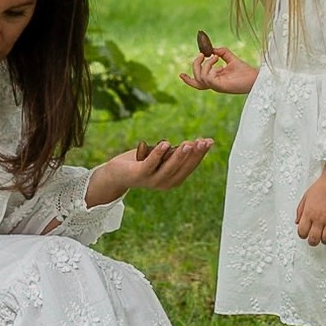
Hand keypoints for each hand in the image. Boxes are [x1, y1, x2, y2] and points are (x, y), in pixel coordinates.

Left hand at [84, 137, 213, 207]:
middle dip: (194, 154)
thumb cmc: (141, 162)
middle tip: (202, 141)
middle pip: (182, 168)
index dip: (200, 154)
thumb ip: (174, 154)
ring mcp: (152, 181)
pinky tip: (166, 143)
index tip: (208, 142)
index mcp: (173, 180)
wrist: (116, 173)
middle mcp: (164, 183)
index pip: (190, 167)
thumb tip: (194, 143)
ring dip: (179, 156)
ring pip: (168, 168)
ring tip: (188, 143)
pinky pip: (150, 164)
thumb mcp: (162, 157)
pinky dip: (158, 154)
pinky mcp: (139, 175)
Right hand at [177, 45, 257, 94]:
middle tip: (202, 55)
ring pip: (201, 77)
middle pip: (196, 79)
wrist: (255, 77)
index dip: (187, 80)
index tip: (180, 74)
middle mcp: (214, 84)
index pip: (198, 82)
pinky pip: (208, 79)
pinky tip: (218, 63)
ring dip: (205, 65)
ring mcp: (217, 86)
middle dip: (195, 65)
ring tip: (215, 57)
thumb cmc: (245, 70)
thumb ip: (221, 52)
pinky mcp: (221, 87)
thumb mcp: (230, 58)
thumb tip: (211, 49)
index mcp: (214, 79)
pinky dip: (210, 68)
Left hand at [296, 163, 325, 245]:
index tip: (306, 233)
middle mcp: (319, 218)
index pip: (302, 232)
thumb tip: (297, 222)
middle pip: (313, 239)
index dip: (303, 235)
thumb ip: (300, 210)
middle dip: (313, 241)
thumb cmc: (322, 186)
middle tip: (316, 238)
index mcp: (308, 213)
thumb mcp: (306, 196)